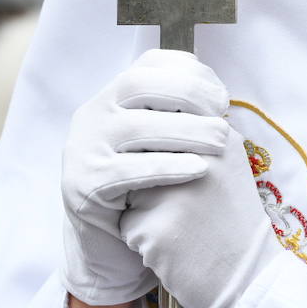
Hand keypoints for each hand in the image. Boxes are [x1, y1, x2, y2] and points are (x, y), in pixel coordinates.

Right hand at [61, 49, 230, 305]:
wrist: (109, 242)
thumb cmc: (147, 187)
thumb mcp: (161, 144)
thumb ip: (178, 115)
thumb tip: (217, 92)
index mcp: (112, 97)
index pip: (148, 65)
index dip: (189, 73)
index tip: (222, 95)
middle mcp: (92, 115)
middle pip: (138, 85)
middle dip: (188, 95)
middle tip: (224, 118)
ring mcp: (82, 149)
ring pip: (134, 128)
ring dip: (186, 131)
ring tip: (221, 142)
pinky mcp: (84, 186)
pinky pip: (128, 171)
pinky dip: (167, 167)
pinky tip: (199, 169)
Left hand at [120, 118, 284, 307]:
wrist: (248, 279)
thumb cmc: (231, 220)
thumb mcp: (227, 164)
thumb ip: (195, 132)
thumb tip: (149, 113)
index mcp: (218, 138)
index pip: (161, 127)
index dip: (166, 155)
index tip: (190, 180)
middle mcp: (198, 159)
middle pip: (142, 156)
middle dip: (151, 180)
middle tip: (189, 208)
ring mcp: (176, 194)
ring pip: (130, 190)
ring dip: (144, 208)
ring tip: (183, 225)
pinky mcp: (156, 229)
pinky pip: (126, 224)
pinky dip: (143, 238)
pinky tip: (174, 248)